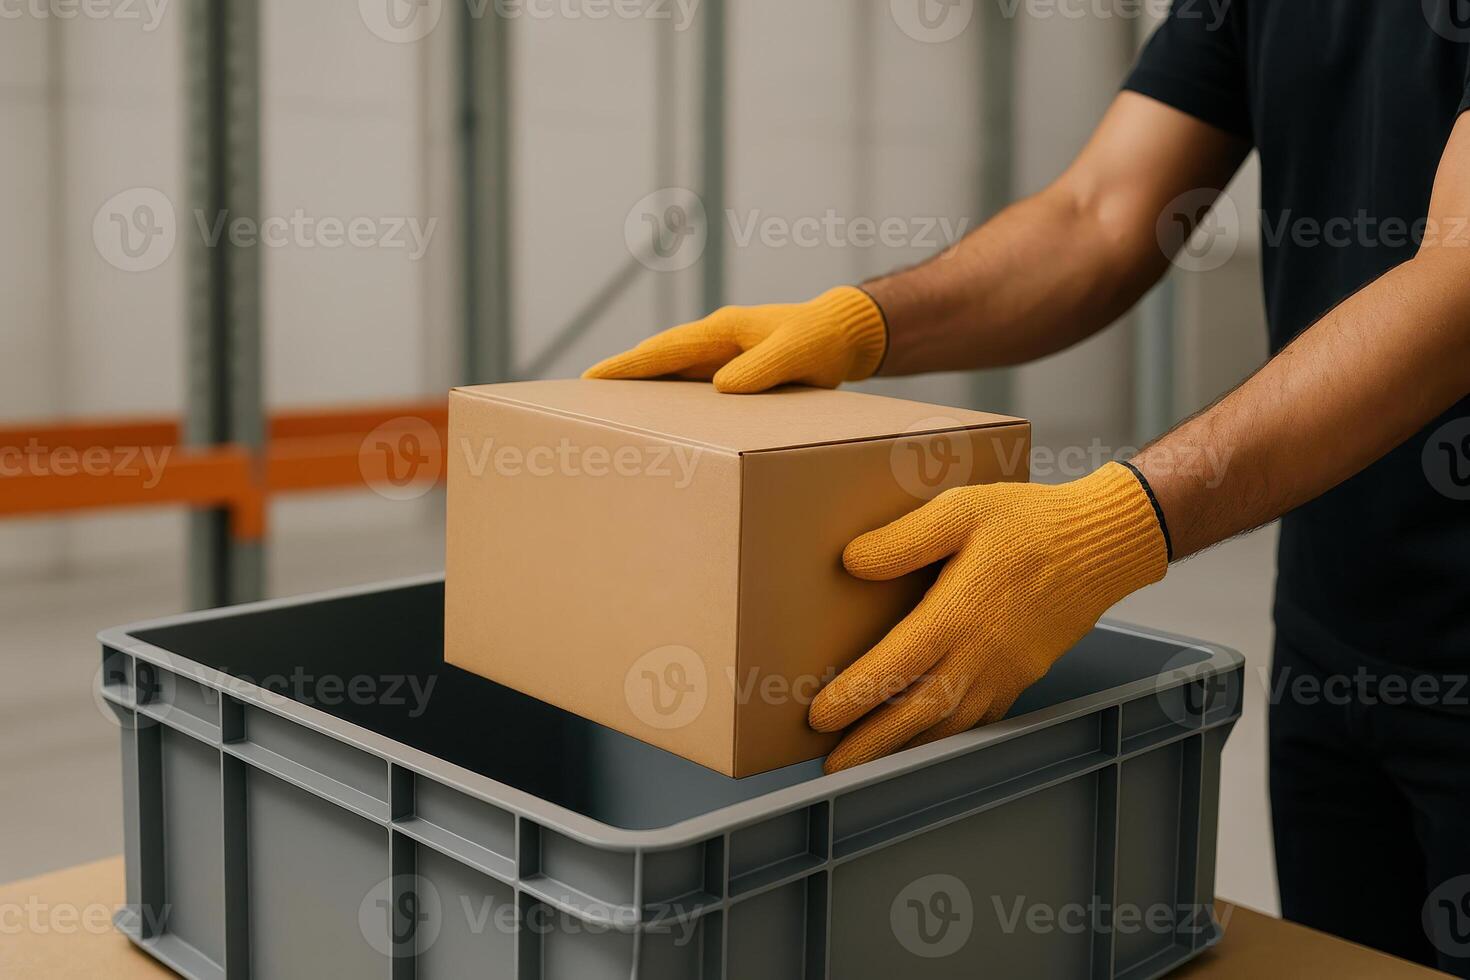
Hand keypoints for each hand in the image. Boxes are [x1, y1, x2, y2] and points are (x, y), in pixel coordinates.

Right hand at [582, 286, 886, 392]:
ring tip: (608, 408)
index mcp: (723, 330)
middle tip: (583, 393)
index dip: (629, 365)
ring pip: (672, 372)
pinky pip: (692, 384)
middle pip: (659, 358)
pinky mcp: (733, 371)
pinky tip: (659, 415)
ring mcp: (722, 354)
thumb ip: (763, 368)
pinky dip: (671, 396)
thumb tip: (721, 387)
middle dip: (622, 374)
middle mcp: (715, 340)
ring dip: (643, 386)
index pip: (666, 349)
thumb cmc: (822, 339)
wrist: (844, 333)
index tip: (593, 377)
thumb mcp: (798, 352)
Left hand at [810, 463, 1170, 772]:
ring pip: (948, 725)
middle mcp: (982, 654)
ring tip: (867, 761)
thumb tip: (852, 562)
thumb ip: (905, 538)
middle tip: (834, 767)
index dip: (855, 697)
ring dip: (905, 748)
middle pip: (916, 714)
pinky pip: (978, 719)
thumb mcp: (962, 509)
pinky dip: (946, 737)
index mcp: (959, 614)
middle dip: (871, 745)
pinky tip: (926, 740)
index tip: (818, 718)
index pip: (894, 667)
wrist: (1102, 545)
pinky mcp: (1023, 676)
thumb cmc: (1030, 521)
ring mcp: (1006, 672)